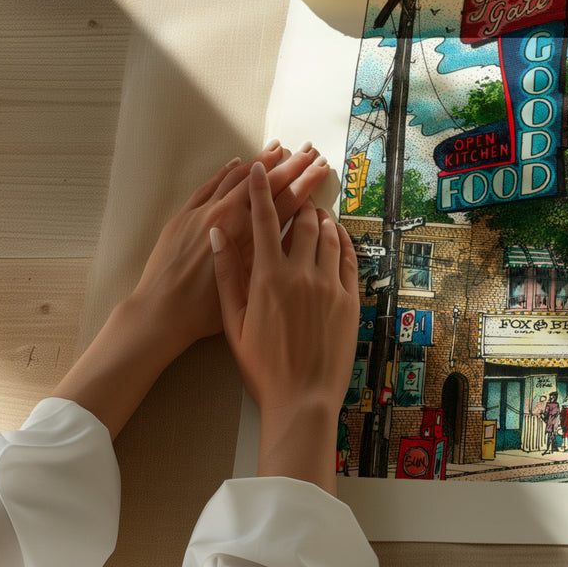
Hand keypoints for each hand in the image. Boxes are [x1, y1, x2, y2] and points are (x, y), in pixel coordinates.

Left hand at [131, 142, 332, 356]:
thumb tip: (295, 234)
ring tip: (279, 147)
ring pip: (237, 178)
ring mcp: (204, 212)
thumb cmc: (206, 310)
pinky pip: (209, 185)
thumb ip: (271, 255)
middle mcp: (228, 216)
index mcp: (248, 236)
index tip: (321, 166)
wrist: (160, 312)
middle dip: (291, 165)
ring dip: (260, 161)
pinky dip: (226, 172)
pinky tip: (238, 163)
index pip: (286, 200)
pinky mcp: (184, 216)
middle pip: (266, 183)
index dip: (306, 182)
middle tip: (310, 150)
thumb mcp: (250, 286)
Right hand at [211, 162, 358, 490]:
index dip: (261, 190)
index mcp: (268, 277)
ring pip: (329, 235)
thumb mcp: (233, 322)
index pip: (264, 220)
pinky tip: (336, 236)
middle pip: (303, 221)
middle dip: (298, 199)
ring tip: (314, 210)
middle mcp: (302, 274)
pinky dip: (341, 240)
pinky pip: (348, 258)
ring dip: (321, 217)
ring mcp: (330, 285)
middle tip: (296, 188)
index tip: (259, 168)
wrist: (302, 398)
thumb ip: (226, 275)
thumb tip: (217, 234)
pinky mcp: (349, 299)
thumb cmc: (262, 366)